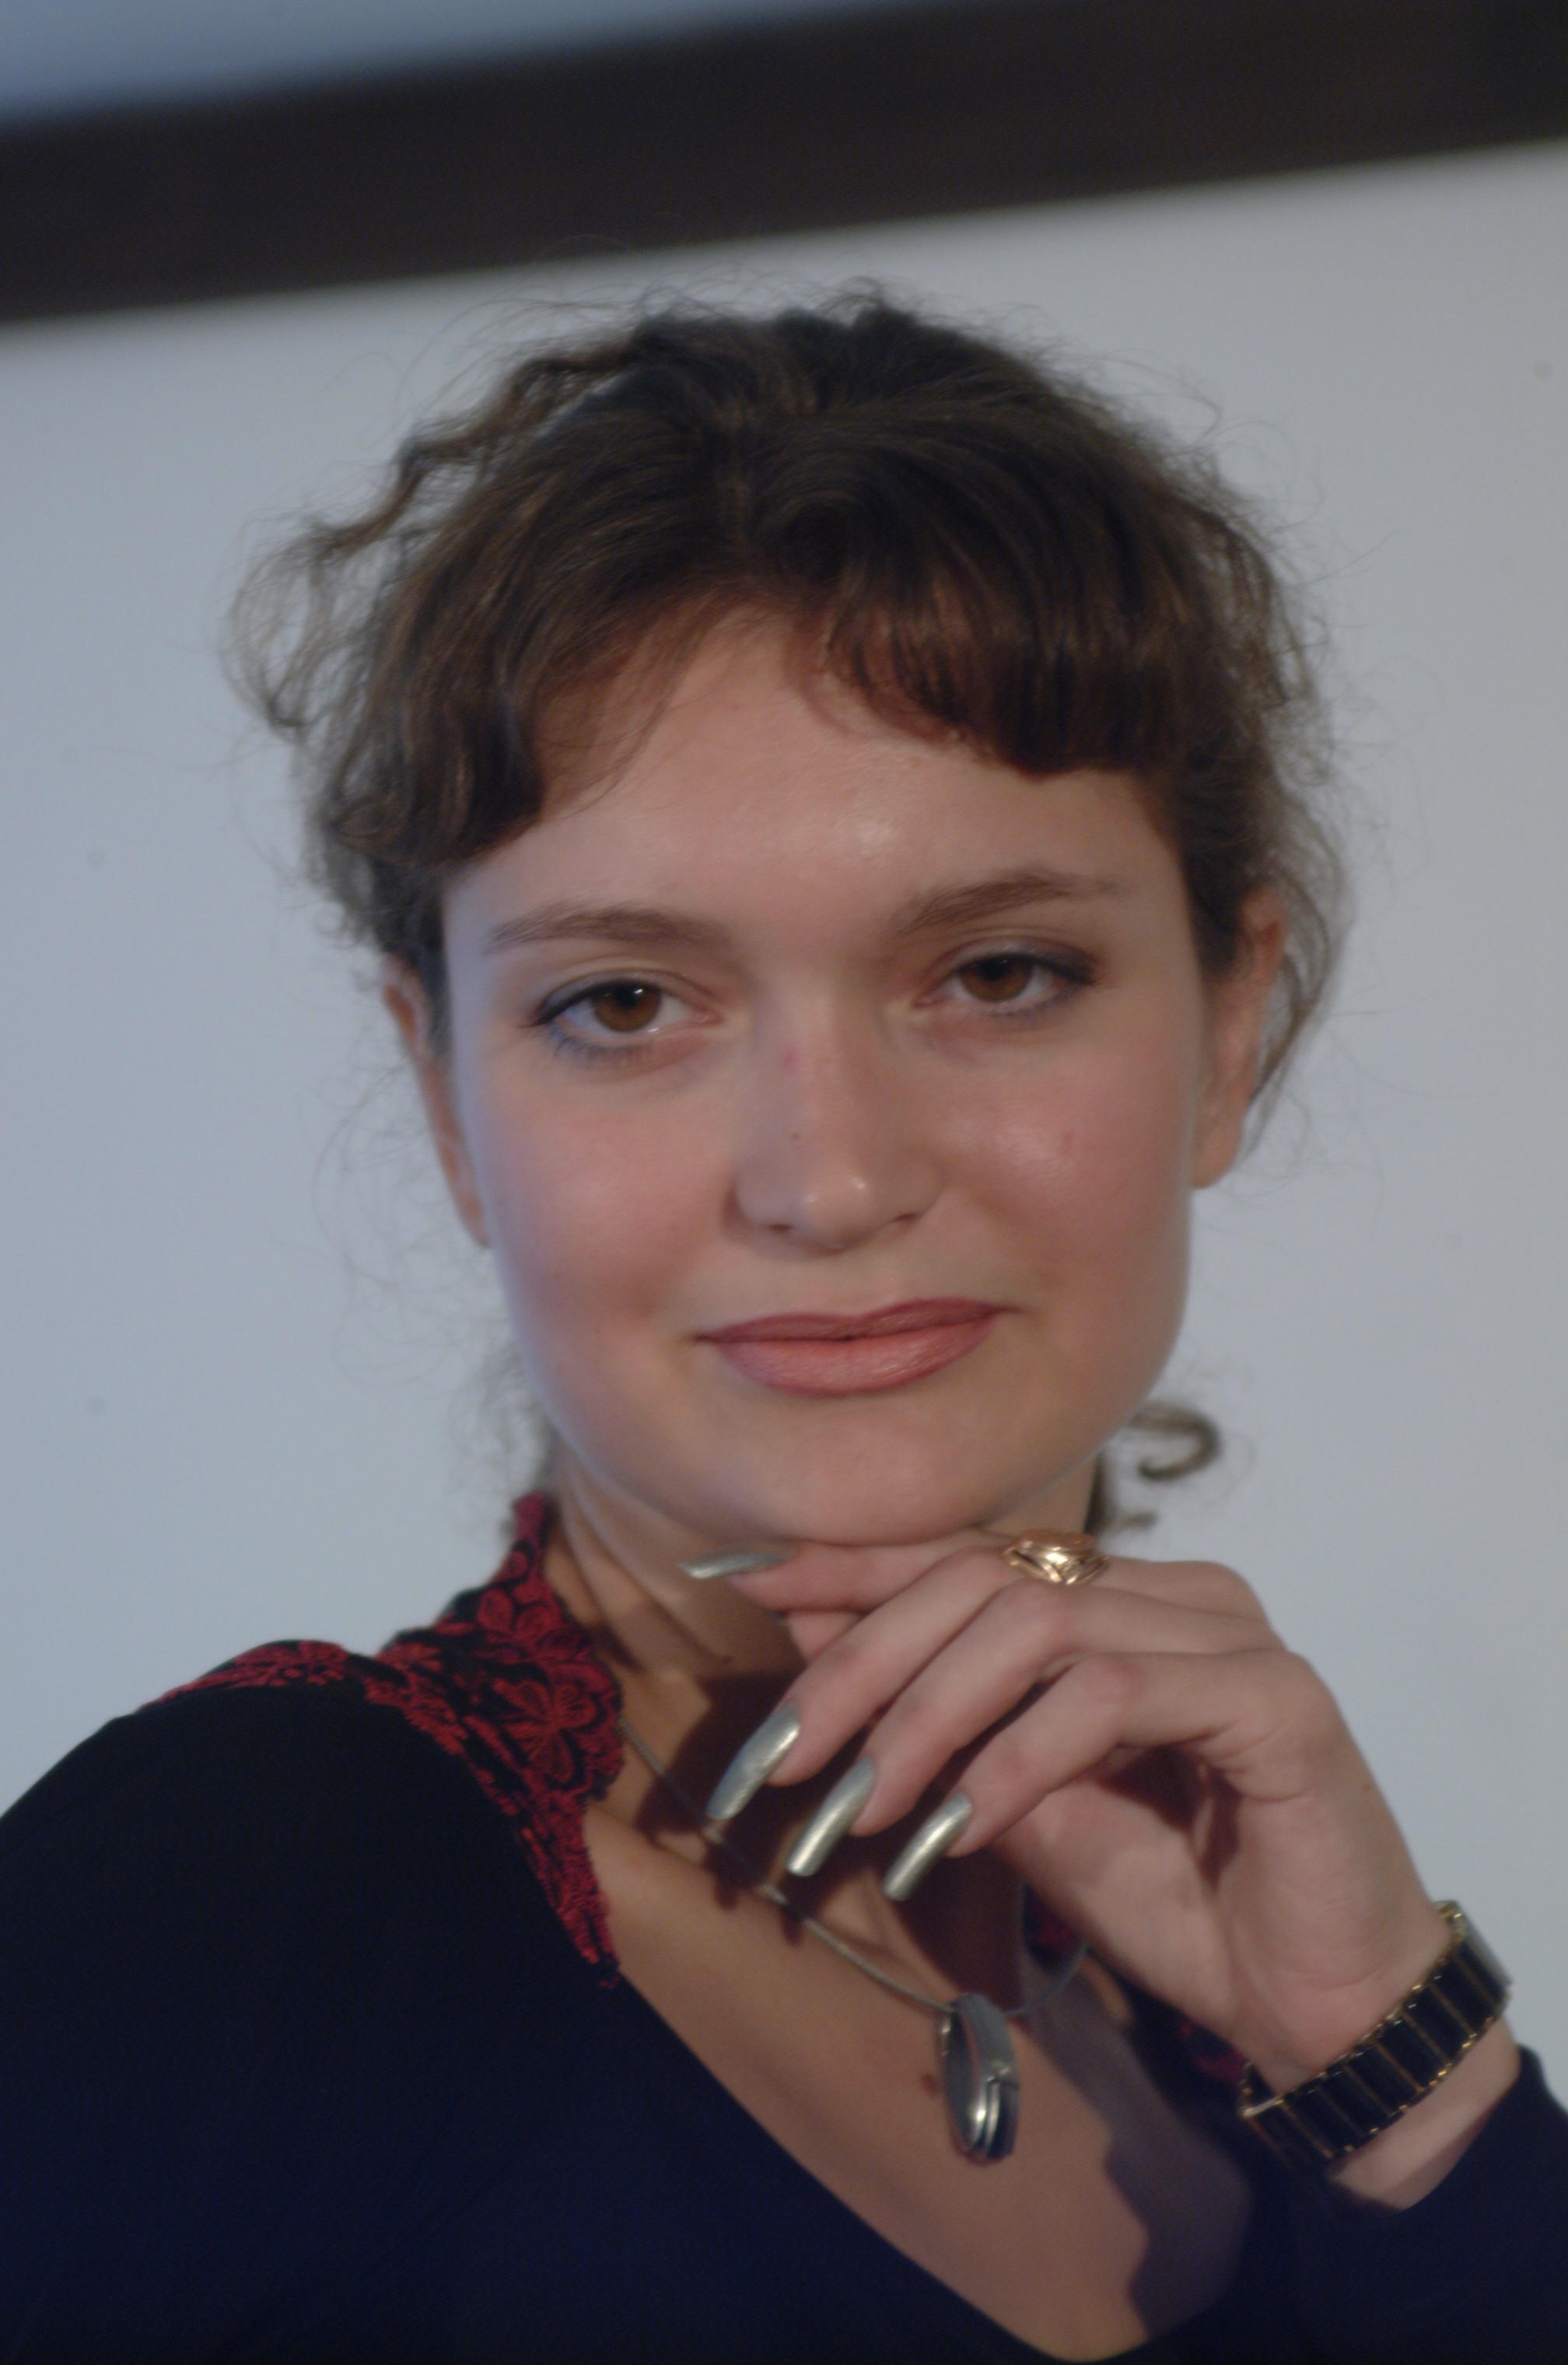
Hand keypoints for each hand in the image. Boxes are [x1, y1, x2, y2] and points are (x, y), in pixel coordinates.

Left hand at [716, 1533, 1506, 2144]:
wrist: (1312, 2011)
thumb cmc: (1177, 1904)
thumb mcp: (1018, 1808)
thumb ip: (941, 1726)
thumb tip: (811, 1642)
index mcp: (1123, 1600)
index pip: (969, 1556)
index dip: (854, 1567)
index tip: (746, 1585)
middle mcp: (1178, 1593)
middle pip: (985, 1581)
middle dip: (865, 1665)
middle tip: (787, 1759)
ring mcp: (1232, 1634)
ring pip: (1038, 1623)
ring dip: (928, 1719)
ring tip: (865, 1809)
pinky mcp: (1277, 1697)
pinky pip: (1112, 1694)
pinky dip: (1019, 1758)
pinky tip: (961, 1826)